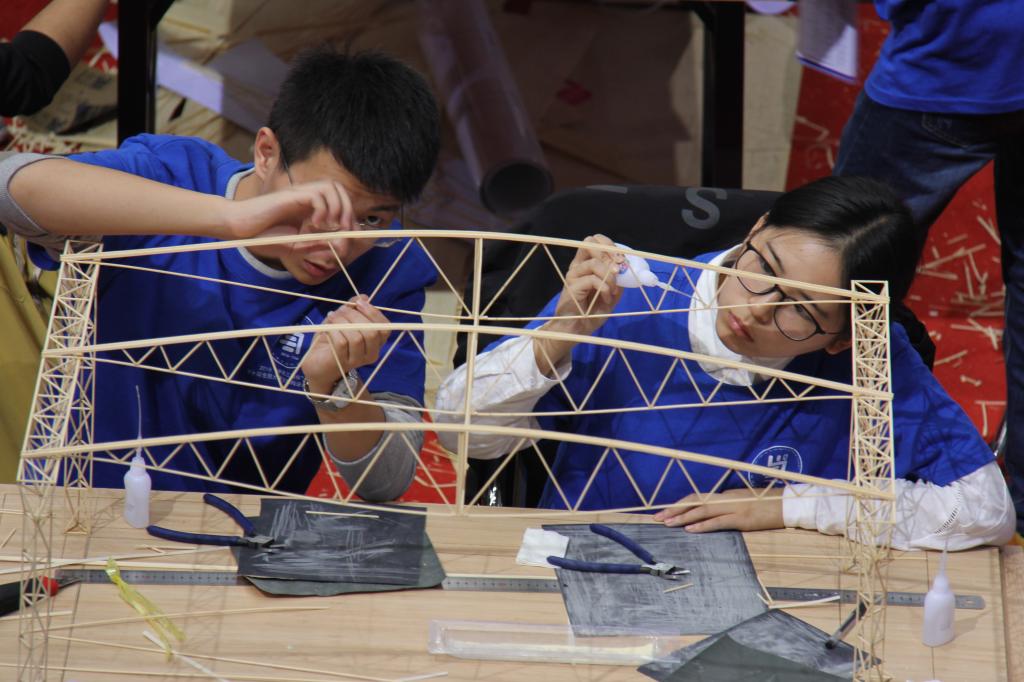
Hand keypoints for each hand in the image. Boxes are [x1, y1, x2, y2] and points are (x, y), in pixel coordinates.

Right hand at [222, 180, 354, 240]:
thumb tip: (341, 246)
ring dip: (337, 208)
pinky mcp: (291, 195)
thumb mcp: (296, 246)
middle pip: (341, 191)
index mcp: (310, 209)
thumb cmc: (262, 237)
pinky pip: (317, 195)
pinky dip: (322, 210)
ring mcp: (299, 194)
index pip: (340, 204)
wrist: (238, 228)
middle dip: (348, 212)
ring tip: (330, 226)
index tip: (349, 237)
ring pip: (332, 187)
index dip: (349, 219)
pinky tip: (314, 225)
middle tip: (343, 231)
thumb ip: (317, 245)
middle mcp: (308, 198)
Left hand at [301, 296, 389, 394]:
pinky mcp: (344, 363)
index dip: (373, 313)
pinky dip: (334, 332)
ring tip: (332, 318)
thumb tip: (364, 297)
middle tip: (340, 310)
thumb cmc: (332, 339)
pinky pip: (342, 343)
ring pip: (357, 337)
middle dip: (355, 316)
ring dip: (342, 323)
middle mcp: (372, 353)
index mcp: (377, 342)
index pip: (385, 327)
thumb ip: (354, 308)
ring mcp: (358, 360)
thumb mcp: (343, 319)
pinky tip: (327, 330)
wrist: (317, 361)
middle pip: (372, 332)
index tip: (358, 303)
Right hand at [533, 235, 624, 373]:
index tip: (621, 258)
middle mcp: (577, 266)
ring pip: (594, 263)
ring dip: (609, 277)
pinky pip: (592, 280)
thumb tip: (627, 268)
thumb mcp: (611, 294)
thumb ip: (618, 281)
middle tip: (618, 268)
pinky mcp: (571, 287)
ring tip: (613, 290)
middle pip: (589, 243)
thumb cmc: (592, 311)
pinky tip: (606, 299)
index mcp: (585, 264)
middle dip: (608, 253)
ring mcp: (573, 276)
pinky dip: (605, 289)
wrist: (578, 329)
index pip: (594, 241)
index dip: (609, 244)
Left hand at [653, 487, 784, 532]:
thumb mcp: (742, 503)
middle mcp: (726, 499)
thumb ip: (726, 506)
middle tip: (657, 518)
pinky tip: (691, 530)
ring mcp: (734, 508)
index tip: (664, 511)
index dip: (679, 504)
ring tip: (668, 524)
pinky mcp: (743, 519)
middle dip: (674, 510)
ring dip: (684, 518)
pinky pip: (719, 522)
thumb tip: (710, 512)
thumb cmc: (766, 505)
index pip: (696, 497)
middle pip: (695, 502)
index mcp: (724, 496)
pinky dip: (703, 525)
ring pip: (703, 511)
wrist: (788, 505)